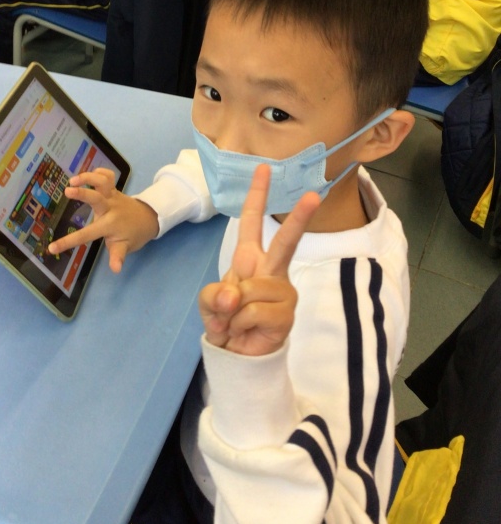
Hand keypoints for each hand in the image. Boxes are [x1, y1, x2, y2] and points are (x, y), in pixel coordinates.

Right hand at [47, 168, 159, 272]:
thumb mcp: (125, 247)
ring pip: (102, 181)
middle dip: (83, 193)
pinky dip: (98, 171)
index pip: (86, 235)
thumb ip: (118, 256)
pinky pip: (108, 175)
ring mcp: (112, 196)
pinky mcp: (114, 189)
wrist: (149, 218)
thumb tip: (115, 270)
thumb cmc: (133, 235)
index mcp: (109, 225)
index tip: (52, 247)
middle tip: (68, 191)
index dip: (68, 242)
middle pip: (96, 197)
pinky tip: (87, 176)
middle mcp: (110, 207)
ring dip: (88, 177)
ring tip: (73, 180)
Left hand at [198, 164, 319, 355]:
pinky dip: (240, 324)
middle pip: (285, 241)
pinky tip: (245, 330)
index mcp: (250, 258)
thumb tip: (233, 296)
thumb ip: (213, 295)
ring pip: (252, 289)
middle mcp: (271, 269)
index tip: (263, 168)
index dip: (256, 195)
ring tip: (235, 322)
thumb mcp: (209, 302)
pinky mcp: (286, 313)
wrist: (237, 355)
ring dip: (233, 311)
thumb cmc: (225, 320)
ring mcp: (282, 291)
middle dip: (300, 218)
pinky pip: (254, 312)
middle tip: (314, 195)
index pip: (252, 221)